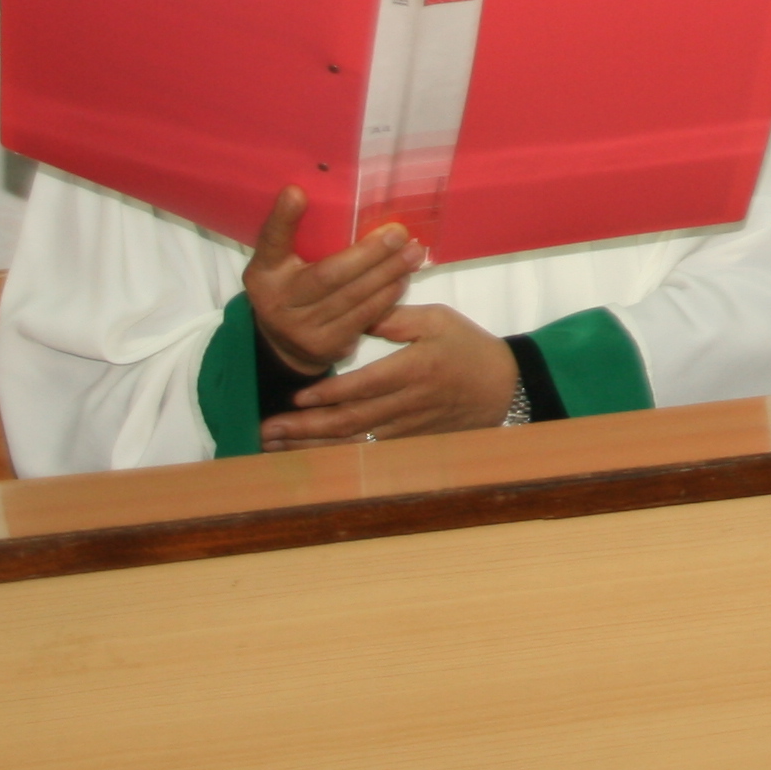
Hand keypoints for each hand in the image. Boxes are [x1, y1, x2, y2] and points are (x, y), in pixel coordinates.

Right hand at [241, 188, 421, 375]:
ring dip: (388, 274)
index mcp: (264, 273)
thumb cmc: (290, 288)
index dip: (283, 220)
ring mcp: (303, 329)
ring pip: (354, 298)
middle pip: (329, 275)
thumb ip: (294, 233)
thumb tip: (309, 189)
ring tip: (412, 253)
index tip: (297, 192)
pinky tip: (402, 279)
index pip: (271, 243)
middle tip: (399, 233)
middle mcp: (279, 303)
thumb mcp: (281, 261)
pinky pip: (365, 317)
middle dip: (370, 253)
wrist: (284, 345)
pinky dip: (387, 296)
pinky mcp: (328, 346)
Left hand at [261, 305, 516, 446]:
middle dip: (305, 428)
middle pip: (350, 421)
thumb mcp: (439, 319)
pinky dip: (333, 455)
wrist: (502, 387)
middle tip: (268, 430)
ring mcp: (406, 428)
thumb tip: (355, 314)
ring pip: (352, 442)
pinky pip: (365, 451)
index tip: (297, 396)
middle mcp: (407, 404)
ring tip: (276, 446)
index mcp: (414, 370)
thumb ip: (396, 317)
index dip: (329, 394)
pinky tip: (308, 454)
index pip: (364, 386)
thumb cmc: (468, 347)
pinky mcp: (406, 441)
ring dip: (311, 445)